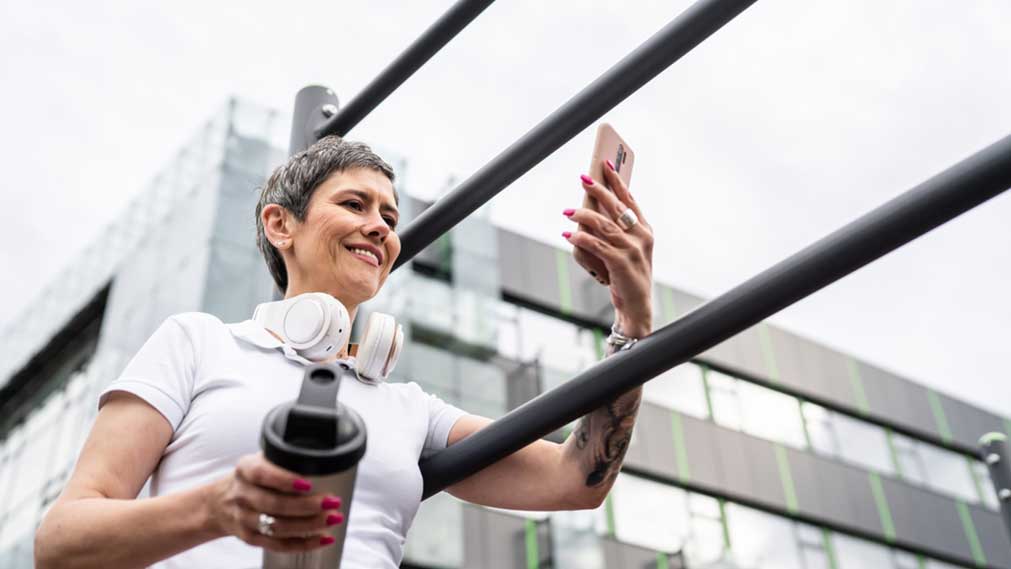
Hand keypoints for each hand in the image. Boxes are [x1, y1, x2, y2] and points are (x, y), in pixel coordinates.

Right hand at [203, 452, 343, 551]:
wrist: (218, 503)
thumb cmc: (250, 478)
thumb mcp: (259, 460)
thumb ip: (283, 458)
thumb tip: (324, 458)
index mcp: (245, 469)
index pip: (262, 474)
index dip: (285, 480)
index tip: (308, 484)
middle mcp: (242, 494)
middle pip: (274, 504)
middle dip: (307, 505)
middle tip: (332, 502)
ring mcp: (244, 518)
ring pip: (277, 526)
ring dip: (309, 525)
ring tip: (332, 518)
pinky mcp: (249, 537)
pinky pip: (277, 544)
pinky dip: (302, 543)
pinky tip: (322, 538)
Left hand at [564, 160, 653, 337]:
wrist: (637, 306)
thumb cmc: (627, 275)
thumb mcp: (627, 249)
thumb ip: (615, 230)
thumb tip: (589, 210)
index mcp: (645, 230)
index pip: (630, 199)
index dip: (617, 181)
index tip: (605, 164)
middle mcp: (642, 237)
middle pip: (617, 207)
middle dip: (599, 190)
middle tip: (583, 178)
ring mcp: (633, 250)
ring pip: (604, 224)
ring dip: (583, 215)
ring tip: (568, 211)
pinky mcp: (621, 264)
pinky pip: (597, 246)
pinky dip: (581, 239)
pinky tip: (568, 234)